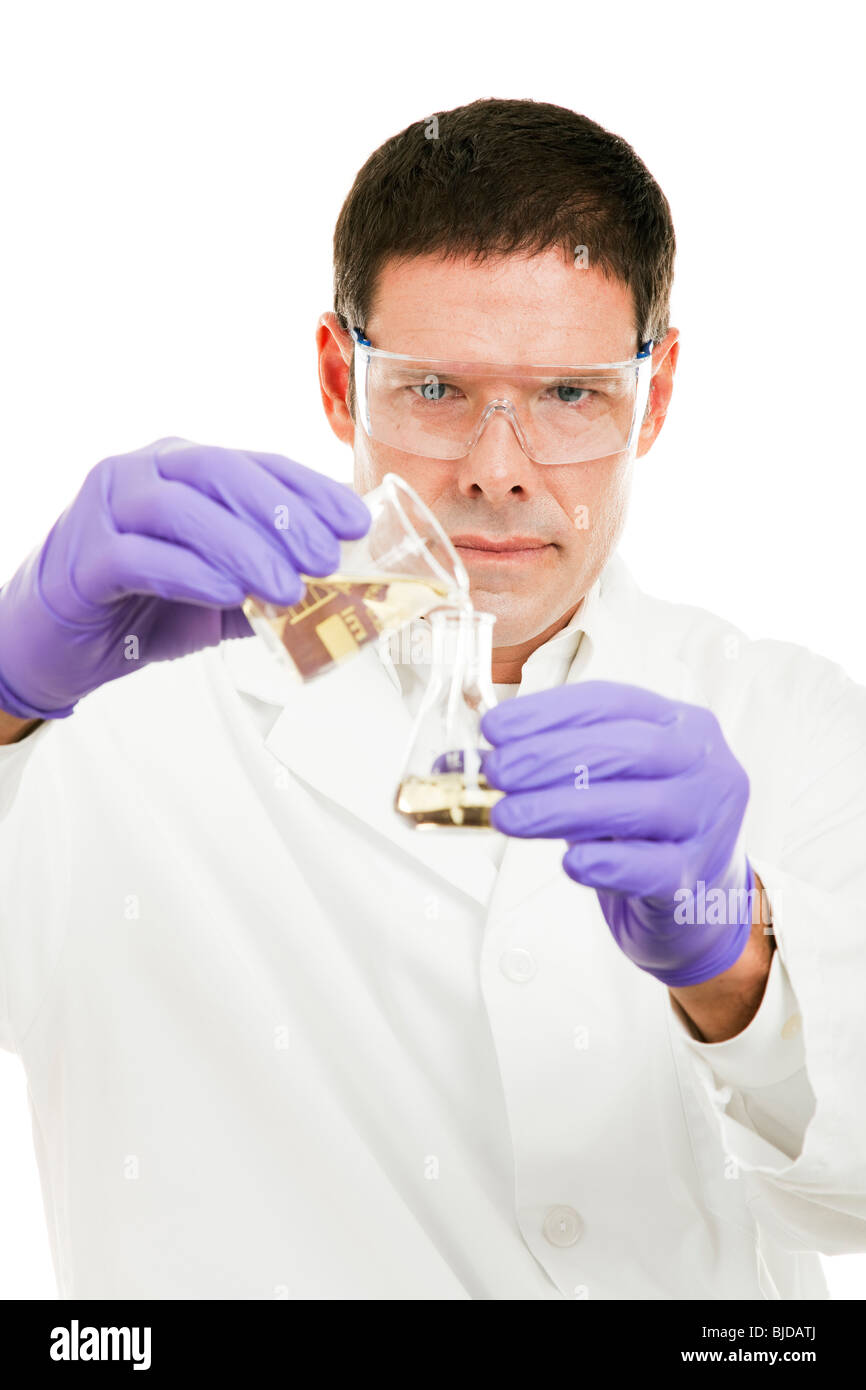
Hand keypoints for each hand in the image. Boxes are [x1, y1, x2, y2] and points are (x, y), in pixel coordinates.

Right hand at [0, 437, 370, 718]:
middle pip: (219, 472)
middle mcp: (144, 473)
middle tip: (325, 557)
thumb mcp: (221, 594)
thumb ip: (271, 585)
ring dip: (242, 547)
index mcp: (183, 469)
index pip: (255, 463)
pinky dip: (190, 573)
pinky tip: (228, 595)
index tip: (355, 521)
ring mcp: (107, 509)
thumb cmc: (140, 606)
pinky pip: (139, 556)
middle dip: (281, 514)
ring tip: (287, 586)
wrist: (58, 645)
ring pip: (180, 508)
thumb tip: (346, 597)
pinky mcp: (83, 557)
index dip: (309, 488)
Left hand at [481, 681, 753, 987]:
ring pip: (638, 806)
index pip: (612, 702)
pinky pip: (651, 867)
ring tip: (508, 816)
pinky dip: (607, 863)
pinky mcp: (696, 879)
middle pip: (627, 749)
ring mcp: (708, 824)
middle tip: (497, 773)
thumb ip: (543, 767)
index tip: (495, 729)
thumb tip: (455, 765)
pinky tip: (571, 862)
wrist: (698, 907)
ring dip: (563, 808)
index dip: (549, 712)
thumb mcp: (601, 784)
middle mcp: (705, 766)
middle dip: (551, 758)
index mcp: (681, 725)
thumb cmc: (642, 831)